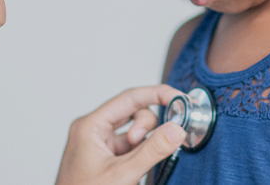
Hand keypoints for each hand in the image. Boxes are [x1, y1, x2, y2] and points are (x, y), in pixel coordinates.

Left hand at [56, 85, 186, 184]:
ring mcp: (100, 145)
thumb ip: (152, 150)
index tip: (179, 98)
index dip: (157, 95)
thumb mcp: (122, 174)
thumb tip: (176, 129)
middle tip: (158, 143)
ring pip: (134, 131)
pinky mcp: (107, 159)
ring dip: (146, 144)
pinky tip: (140, 169)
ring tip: (141, 165)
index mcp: (90, 126)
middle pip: (134, 112)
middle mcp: (94, 131)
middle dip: (149, 127)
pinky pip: (131, 147)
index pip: (129, 98)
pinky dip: (142, 154)